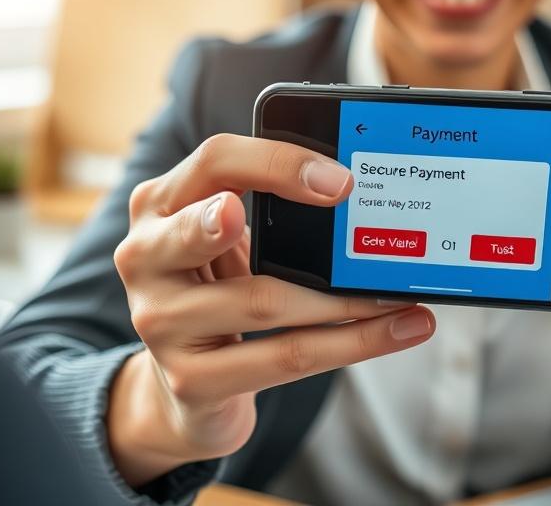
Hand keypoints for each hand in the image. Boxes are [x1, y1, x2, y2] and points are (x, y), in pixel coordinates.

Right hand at [108, 134, 434, 486]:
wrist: (186, 389)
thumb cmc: (221, 293)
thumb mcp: (234, 242)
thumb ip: (272, 213)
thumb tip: (364, 200)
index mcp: (161, 204)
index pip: (215, 161)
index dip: (277, 162)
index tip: (341, 179)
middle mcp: (146, 256)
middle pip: (212, 223)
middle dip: (279, 200)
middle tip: (344, 195)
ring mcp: (161, 322)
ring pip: (265, 303)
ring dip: (349, 300)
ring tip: (404, 295)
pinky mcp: (190, 379)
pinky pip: (283, 359)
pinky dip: (349, 344)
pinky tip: (393, 333)